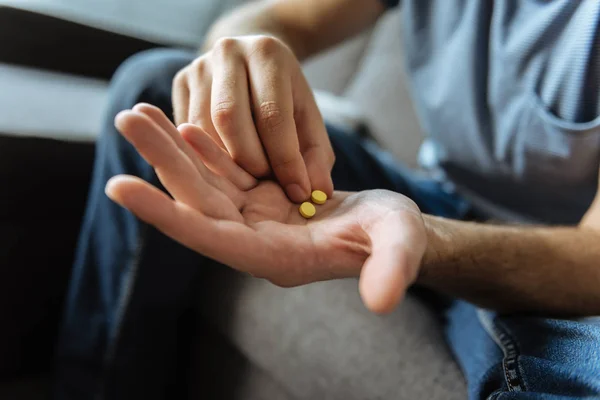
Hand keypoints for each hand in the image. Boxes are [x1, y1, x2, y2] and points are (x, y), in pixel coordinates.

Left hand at [106, 104, 426, 312]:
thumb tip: (383, 300)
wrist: (388, 230)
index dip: (166, 214)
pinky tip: (183, 123)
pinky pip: (223, 173)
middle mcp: (252, 240)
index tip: (121, 188)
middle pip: (196, 201)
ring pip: (204, 182)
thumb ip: (392, 270)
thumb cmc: (394, 239)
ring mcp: (254, 218)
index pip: (209, 237)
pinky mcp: (260, 198)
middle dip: (160, 161)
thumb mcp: (398, 247)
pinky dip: (203, 149)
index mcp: (273, 257)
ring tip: (139, 114)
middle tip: (126, 119)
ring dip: (172, 149)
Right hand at [172, 35, 333, 202]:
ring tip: (248, 177)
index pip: (272, 114)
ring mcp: (198, 67)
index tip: (297, 192)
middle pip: (229, 118)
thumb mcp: (308, 119)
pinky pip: (188, 133)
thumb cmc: (285, 96)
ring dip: (225, 163)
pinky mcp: (180, 84)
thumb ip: (316, 155)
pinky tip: (227, 165)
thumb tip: (317, 193)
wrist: (253, 60)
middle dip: (249, 162)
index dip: (285, 159)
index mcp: (267, 54)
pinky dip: (207, 157)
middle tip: (265, 184)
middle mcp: (228, 52)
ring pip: (202, 129)